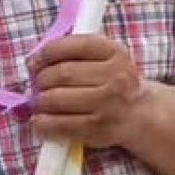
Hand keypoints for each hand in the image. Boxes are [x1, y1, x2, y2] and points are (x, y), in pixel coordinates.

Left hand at [28, 34, 147, 149]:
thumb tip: (33, 62)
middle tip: (39, 86)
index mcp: (116, 53)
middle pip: (61, 73)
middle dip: (41, 80)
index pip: (74, 46)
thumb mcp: (106, 58)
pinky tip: (42, 121)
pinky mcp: (98, 129)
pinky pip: (58, 124)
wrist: (140, 114)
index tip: (36, 62)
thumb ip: (75, 52)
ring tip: (42, 103)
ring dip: (40, 102)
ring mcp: (108, 104)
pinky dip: (42, 123)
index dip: (47, 53)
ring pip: (55, 99)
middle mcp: (116, 77)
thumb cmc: (112, 83)